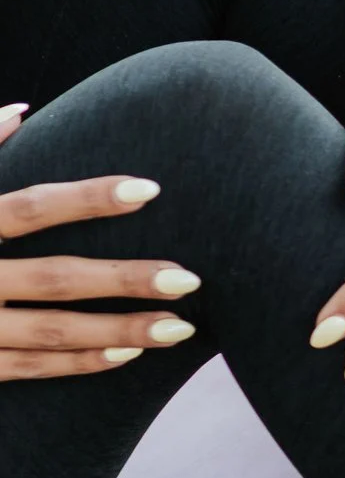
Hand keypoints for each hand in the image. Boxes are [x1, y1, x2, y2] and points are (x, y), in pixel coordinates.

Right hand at [0, 112, 199, 381]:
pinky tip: (127, 355)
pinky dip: (77, 363)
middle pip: (54, 279)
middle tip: (190, 278)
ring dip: (118, 331)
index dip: (88, 198)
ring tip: (179, 328)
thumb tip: (20, 110)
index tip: (150, 189)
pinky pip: (27, 368)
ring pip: (50, 333)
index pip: (28, 207)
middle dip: (124, 279)